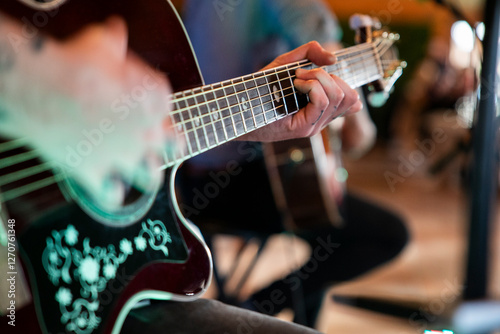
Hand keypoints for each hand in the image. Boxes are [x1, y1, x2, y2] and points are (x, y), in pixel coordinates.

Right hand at [1, 16, 174, 206]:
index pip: (168, 107)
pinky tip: (109, 190)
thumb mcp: (102, 43)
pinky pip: (112, 196)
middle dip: (167, 146)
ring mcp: (125, 156)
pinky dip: (111, 195)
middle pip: (171, 145)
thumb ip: (115, 40)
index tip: (149, 108)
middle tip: (161, 145)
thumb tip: (117, 30)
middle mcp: (147, 131)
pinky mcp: (97, 174)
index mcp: (156, 98)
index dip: (159, 109)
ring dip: (147, 173)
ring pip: (150, 176)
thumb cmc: (75, 62)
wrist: (42, 88)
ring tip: (142, 171)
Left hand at [240, 41, 362, 141]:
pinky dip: (311, 85)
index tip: (325, 73)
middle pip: (349, 96)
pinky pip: (322, 102)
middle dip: (330, 76)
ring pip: (337, 96)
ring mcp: (314, 126)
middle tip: (303, 74)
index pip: (352, 102)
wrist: (239, 106)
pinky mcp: (304, 128)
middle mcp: (320, 120)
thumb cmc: (260, 87)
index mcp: (320, 110)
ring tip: (297, 78)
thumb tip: (334, 58)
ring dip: (318, 78)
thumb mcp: (287, 63)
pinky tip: (295, 84)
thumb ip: (310, 53)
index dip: (347, 84)